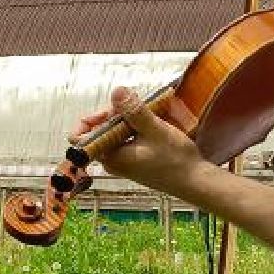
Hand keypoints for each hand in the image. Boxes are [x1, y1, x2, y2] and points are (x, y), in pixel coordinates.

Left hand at [72, 86, 203, 197]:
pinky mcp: (134, 159)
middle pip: (100, 130)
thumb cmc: (175, 160)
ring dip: (128, 118)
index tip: (112, 109)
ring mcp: (123, 160)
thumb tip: (117, 92)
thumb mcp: (155, 130)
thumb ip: (135, 111)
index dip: (91, 118)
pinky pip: (126, 138)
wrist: (194, 182)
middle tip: (137, 105)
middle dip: (115, 114)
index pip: (80, 137)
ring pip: (114, 132)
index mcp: (110, 157)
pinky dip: (136, 127)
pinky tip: (152, 121)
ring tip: (149, 111)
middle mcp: (112, 160)